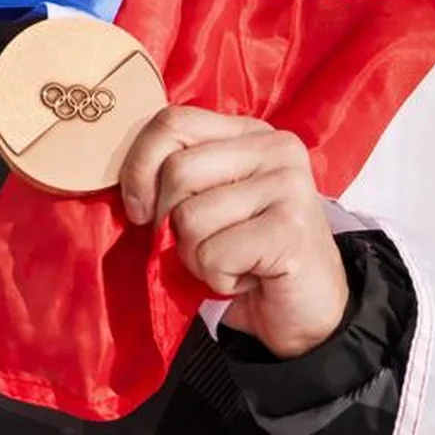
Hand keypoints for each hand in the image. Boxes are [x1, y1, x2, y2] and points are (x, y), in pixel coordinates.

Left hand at [116, 105, 347, 356]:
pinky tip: (249, 279)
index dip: (139, 167)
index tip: (138, 210)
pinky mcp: (292, 230)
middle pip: (176, 171)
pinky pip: (214, 255)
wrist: (306, 312)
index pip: (173, 122)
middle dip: (169, 224)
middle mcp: (275, 148)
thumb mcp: (205, 204)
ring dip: (195, 257)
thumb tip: (128, 187)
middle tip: (204, 247)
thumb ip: (174, 179)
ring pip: (190, 218)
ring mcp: (289, 186)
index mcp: (249, 133)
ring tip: (232, 263)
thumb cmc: (245, 257)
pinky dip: (218, 279)